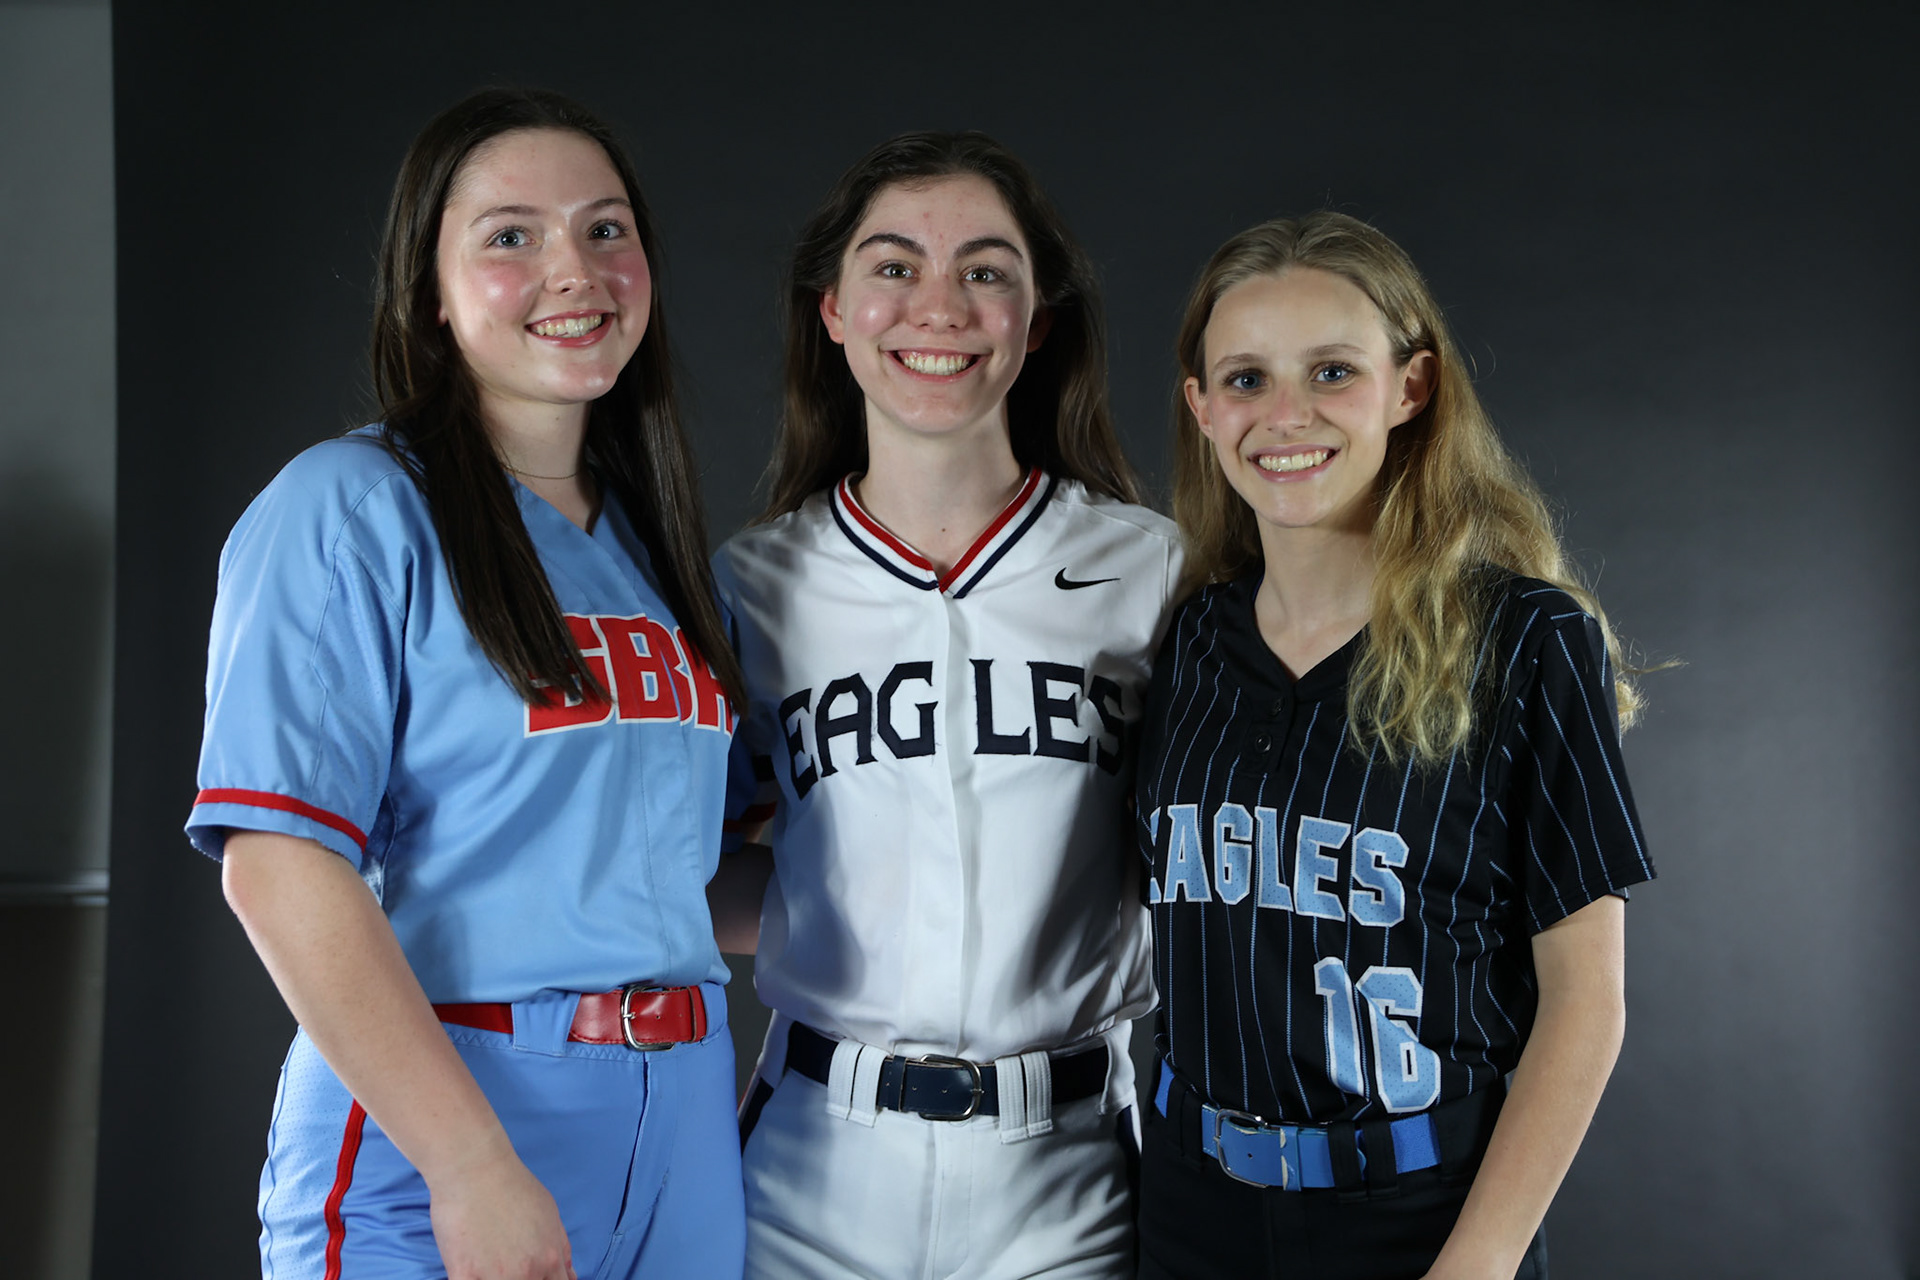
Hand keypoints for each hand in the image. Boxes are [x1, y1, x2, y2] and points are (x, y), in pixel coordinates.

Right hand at [428, 1153, 575, 1279]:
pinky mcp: (464, 1275)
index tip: (537, 1276)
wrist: (475, 1168)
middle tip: (510, 1264)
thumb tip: (569, 1273)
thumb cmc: (512, 1185)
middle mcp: (528, 1272)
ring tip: (489, 1264)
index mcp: (550, 1259)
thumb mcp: (549, 1212)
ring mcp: (496, 1277)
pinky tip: (467, 1271)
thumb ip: (560, 1246)